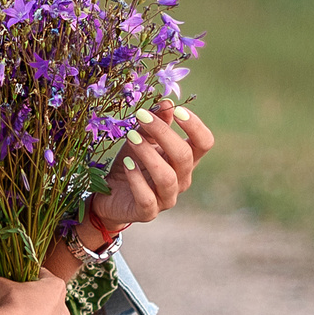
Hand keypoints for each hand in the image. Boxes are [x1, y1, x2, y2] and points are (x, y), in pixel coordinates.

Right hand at [0, 269, 70, 314]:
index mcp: (55, 289)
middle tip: (16, 310)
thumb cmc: (5, 306)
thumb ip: (6, 285)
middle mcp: (62, 313)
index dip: (30, 279)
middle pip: (52, 306)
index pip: (45, 277)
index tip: (17, 284)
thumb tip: (2, 290)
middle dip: (37, 307)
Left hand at [88, 99, 215, 235]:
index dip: (195, 126)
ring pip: (167, 177)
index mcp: (184, 160)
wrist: (109, 196)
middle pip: (184, 156)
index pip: (204, 143)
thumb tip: (166, 102)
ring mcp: (166, 198)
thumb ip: (156, 123)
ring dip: (148, 154)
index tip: (177, 109)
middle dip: (164, 133)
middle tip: (142, 117)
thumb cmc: (131, 163)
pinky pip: (147, 198)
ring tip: (131, 138)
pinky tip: (127, 164)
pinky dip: (136, 179)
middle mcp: (181, 179)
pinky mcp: (147, 212)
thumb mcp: (141, 139)